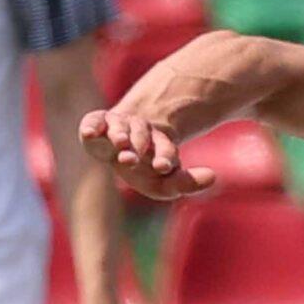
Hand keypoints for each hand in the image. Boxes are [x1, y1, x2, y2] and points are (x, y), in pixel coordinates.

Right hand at [78, 109, 214, 201]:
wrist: (121, 142)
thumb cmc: (145, 169)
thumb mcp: (164, 182)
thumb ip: (186, 183)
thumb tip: (213, 176)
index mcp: (159, 143)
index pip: (165, 149)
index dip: (165, 155)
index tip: (164, 166)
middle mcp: (140, 132)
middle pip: (142, 135)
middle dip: (140, 143)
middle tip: (134, 156)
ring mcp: (118, 126)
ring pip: (120, 127)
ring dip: (120, 134)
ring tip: (120, 143)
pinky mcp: (98, 123)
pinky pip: (94, 120)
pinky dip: (91, 126)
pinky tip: (90, 134)